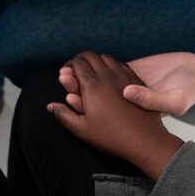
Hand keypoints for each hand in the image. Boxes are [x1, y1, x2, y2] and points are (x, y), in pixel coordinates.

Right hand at [48, 52, 183, 179]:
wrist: (144, 140)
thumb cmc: (111, 136)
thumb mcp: (81, 129)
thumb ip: (63, 114)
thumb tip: (50, 105)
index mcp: (92, 86)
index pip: (77, 63)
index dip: (68, 66)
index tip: (66, 75)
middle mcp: (107, 76)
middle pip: (90, 55)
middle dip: (80, 60)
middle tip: (76, 71)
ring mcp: (124, 76)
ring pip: (106, 57)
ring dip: (96, 61)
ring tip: (91, 73)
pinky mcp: (136, 80)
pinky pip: (121, 64)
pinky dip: (111, 65)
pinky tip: (109, 76)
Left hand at [60, 52, 194, 115]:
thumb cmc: (189, 92)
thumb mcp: (174, 102)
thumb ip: (151, 99)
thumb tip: (126, 92)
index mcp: (133, 109)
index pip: (105, 107)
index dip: (84, 98)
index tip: (70, 93)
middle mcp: (127, 98)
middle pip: (95, 93)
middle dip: (77, 86)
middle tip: (63, 78)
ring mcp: (128, 83)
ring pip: (99, 79)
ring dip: (82, 75)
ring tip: (66, 73)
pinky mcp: (132, 70)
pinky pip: (110, 68)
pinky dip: (98, 66)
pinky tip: (85, 62)